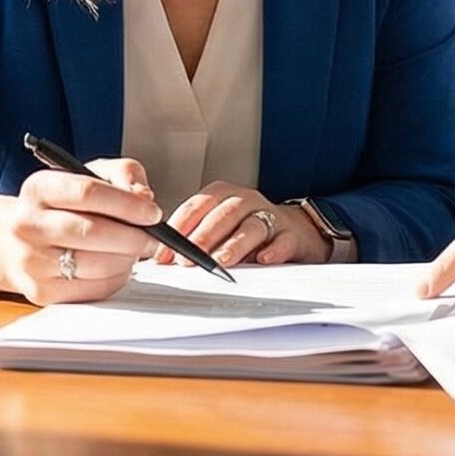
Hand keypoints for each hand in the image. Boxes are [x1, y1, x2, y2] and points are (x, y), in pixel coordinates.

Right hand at [0, 156, 163, 303]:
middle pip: (92, 232)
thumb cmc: (61, 206)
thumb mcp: (89, 175)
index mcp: (39, 188)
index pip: (87, 193)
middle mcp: (28, 224)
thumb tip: (144, 196)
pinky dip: (116, 278)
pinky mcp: (42, 292)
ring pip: (95, 264)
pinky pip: (93, 289)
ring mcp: (31, 262)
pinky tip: (117, 266)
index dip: (127, 204)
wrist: (15, 241)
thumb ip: (123, 175)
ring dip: (127, 259)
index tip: (152, 212)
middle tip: (153, 238)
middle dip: (133, 236)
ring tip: (135, 250)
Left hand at [158, 183, 328, 266]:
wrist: (293, 231)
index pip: (196, 206)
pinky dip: (274, 249)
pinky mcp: (290, 234)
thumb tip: (161, 259)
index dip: (178, 229)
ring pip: (251, 226)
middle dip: (203, 237)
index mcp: (222, 195)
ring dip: (234, 244)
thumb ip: (193, 238)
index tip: (164, 252)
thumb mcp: (219, 228)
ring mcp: (269, 215)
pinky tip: (263, 259)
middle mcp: (245, 200)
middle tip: (188, 259)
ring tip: (220, 260)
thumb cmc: (245, 230)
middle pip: (223, 214)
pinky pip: (283, 240)